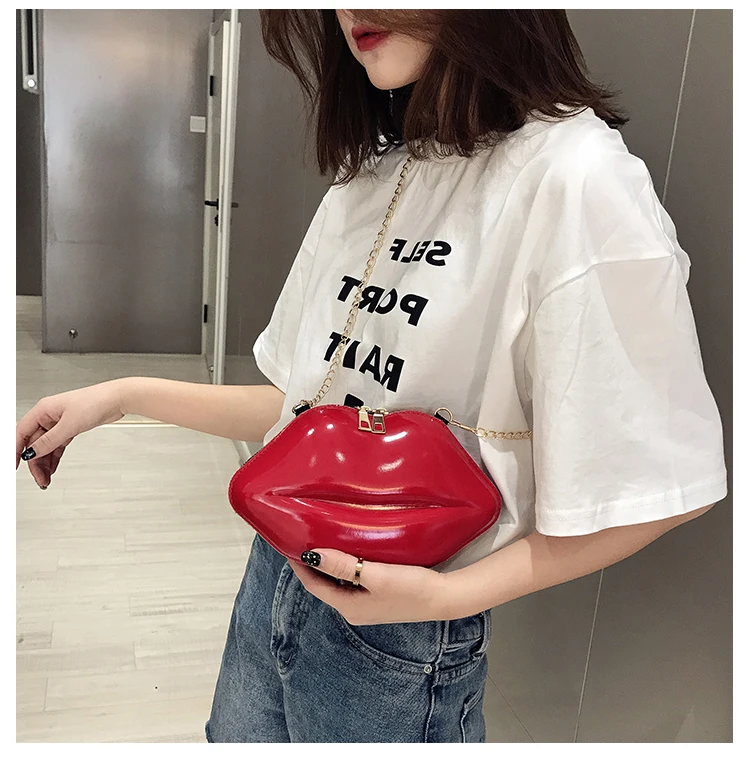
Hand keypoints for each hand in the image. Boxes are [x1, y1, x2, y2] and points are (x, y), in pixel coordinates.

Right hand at [15, 380, 126, 488]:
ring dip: (44, 463)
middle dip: (34, 463)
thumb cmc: (95, 402)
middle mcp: (49, 415)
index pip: (20, 432)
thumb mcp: (69, 425)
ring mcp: (59, 422)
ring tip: (46, 478)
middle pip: (33, 443)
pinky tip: (53, 468)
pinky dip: (55, 457)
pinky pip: (57, 445)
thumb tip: (32, 452)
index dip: (15, 451)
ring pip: (46, 446)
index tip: (14, 466)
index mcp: (43, 410)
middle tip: (39, 478)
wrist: (117, 399)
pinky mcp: (70, 427)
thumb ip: (49, 440)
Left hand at [289, 548, 448, 624]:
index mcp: (349, 607)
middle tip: (302, 538)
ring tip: (321, 540)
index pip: (314, 585)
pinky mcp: (378, 597)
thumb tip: (312, 555)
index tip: (288, 544)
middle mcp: (353, 609)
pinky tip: (348, 552)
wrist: (443, 598)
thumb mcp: (374, 575)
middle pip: (324, 585)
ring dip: (328, 565)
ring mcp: (366, 605)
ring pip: (338, 583)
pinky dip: (344, 567)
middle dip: (312, 565)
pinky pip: (352, 581)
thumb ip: (342, 566)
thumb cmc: (411, 587)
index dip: (300, 566)